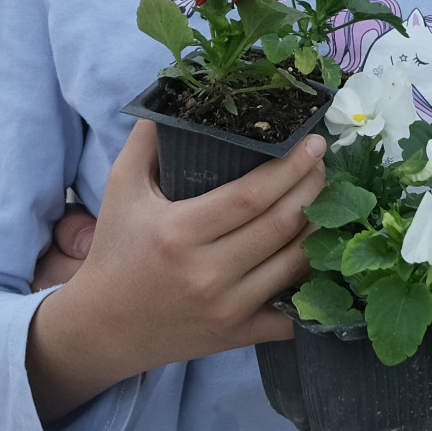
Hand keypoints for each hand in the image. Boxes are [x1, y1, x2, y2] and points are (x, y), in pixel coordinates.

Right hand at [23, 121, 323, 423]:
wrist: (102, 328)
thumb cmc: (116, 250)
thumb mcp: (121, 188)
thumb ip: (149, 139)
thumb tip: (179, 93)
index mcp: (179, 231)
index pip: (253, 195)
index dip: (292, 167)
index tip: (314, 144)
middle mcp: (206, 272)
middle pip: (282, 224)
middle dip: (314, 189)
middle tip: (324, 166)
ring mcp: (226, 308)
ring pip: (296, 264)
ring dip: (321, 229)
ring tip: (328, 201)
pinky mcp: (238, 336)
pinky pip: (293, 311)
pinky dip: (314, 285)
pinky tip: (321, 257)